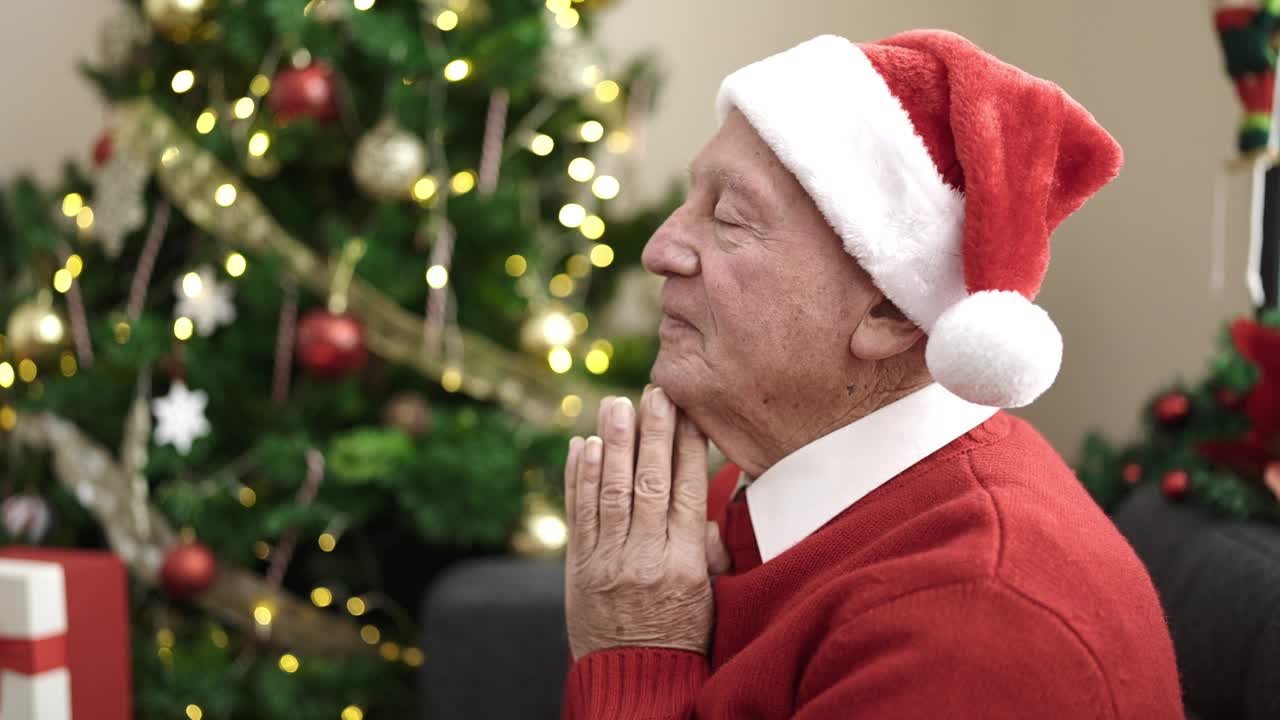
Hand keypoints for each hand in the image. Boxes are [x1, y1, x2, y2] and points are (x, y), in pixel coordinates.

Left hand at [564, 387, 713, 659]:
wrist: (633, 680)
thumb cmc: (680, 636)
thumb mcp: (710, 599)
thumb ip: (708, 553)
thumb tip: (707, 514)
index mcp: (685, 564)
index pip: (688, 492)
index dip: (687, 448)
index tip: (688, 411)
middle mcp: (645, 557)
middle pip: (650, 483)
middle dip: (651, 434)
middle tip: (653, 392)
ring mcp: (608, 561)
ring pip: (610, 492)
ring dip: (612, 443)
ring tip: (614, 405)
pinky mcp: (579, 567)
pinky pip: (579, 514)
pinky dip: (578, 477)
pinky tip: (583, 445)